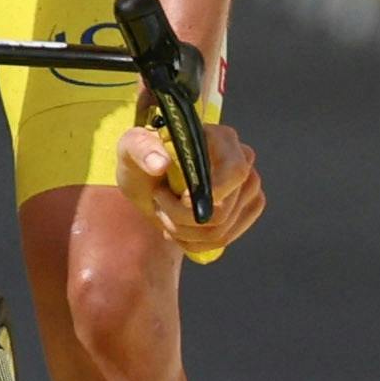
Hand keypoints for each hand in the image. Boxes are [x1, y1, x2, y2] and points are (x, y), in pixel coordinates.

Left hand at [121, 120, 260, 261]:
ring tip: (164, 214)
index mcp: (222, 138)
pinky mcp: (244, 210)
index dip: (211, 194)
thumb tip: (160, 163)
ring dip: (184, 232)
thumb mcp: (132, 146)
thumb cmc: (142, 157)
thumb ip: (142, 149)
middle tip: (158, 203)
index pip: (235, 172)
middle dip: (182, 217)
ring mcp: (248, 188)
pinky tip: (177, 228)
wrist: (148, 180)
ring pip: (222, 230)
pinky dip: (193, 242)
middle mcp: (243, 160)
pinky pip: (223, 239)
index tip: (180, 199)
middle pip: (225, 209)